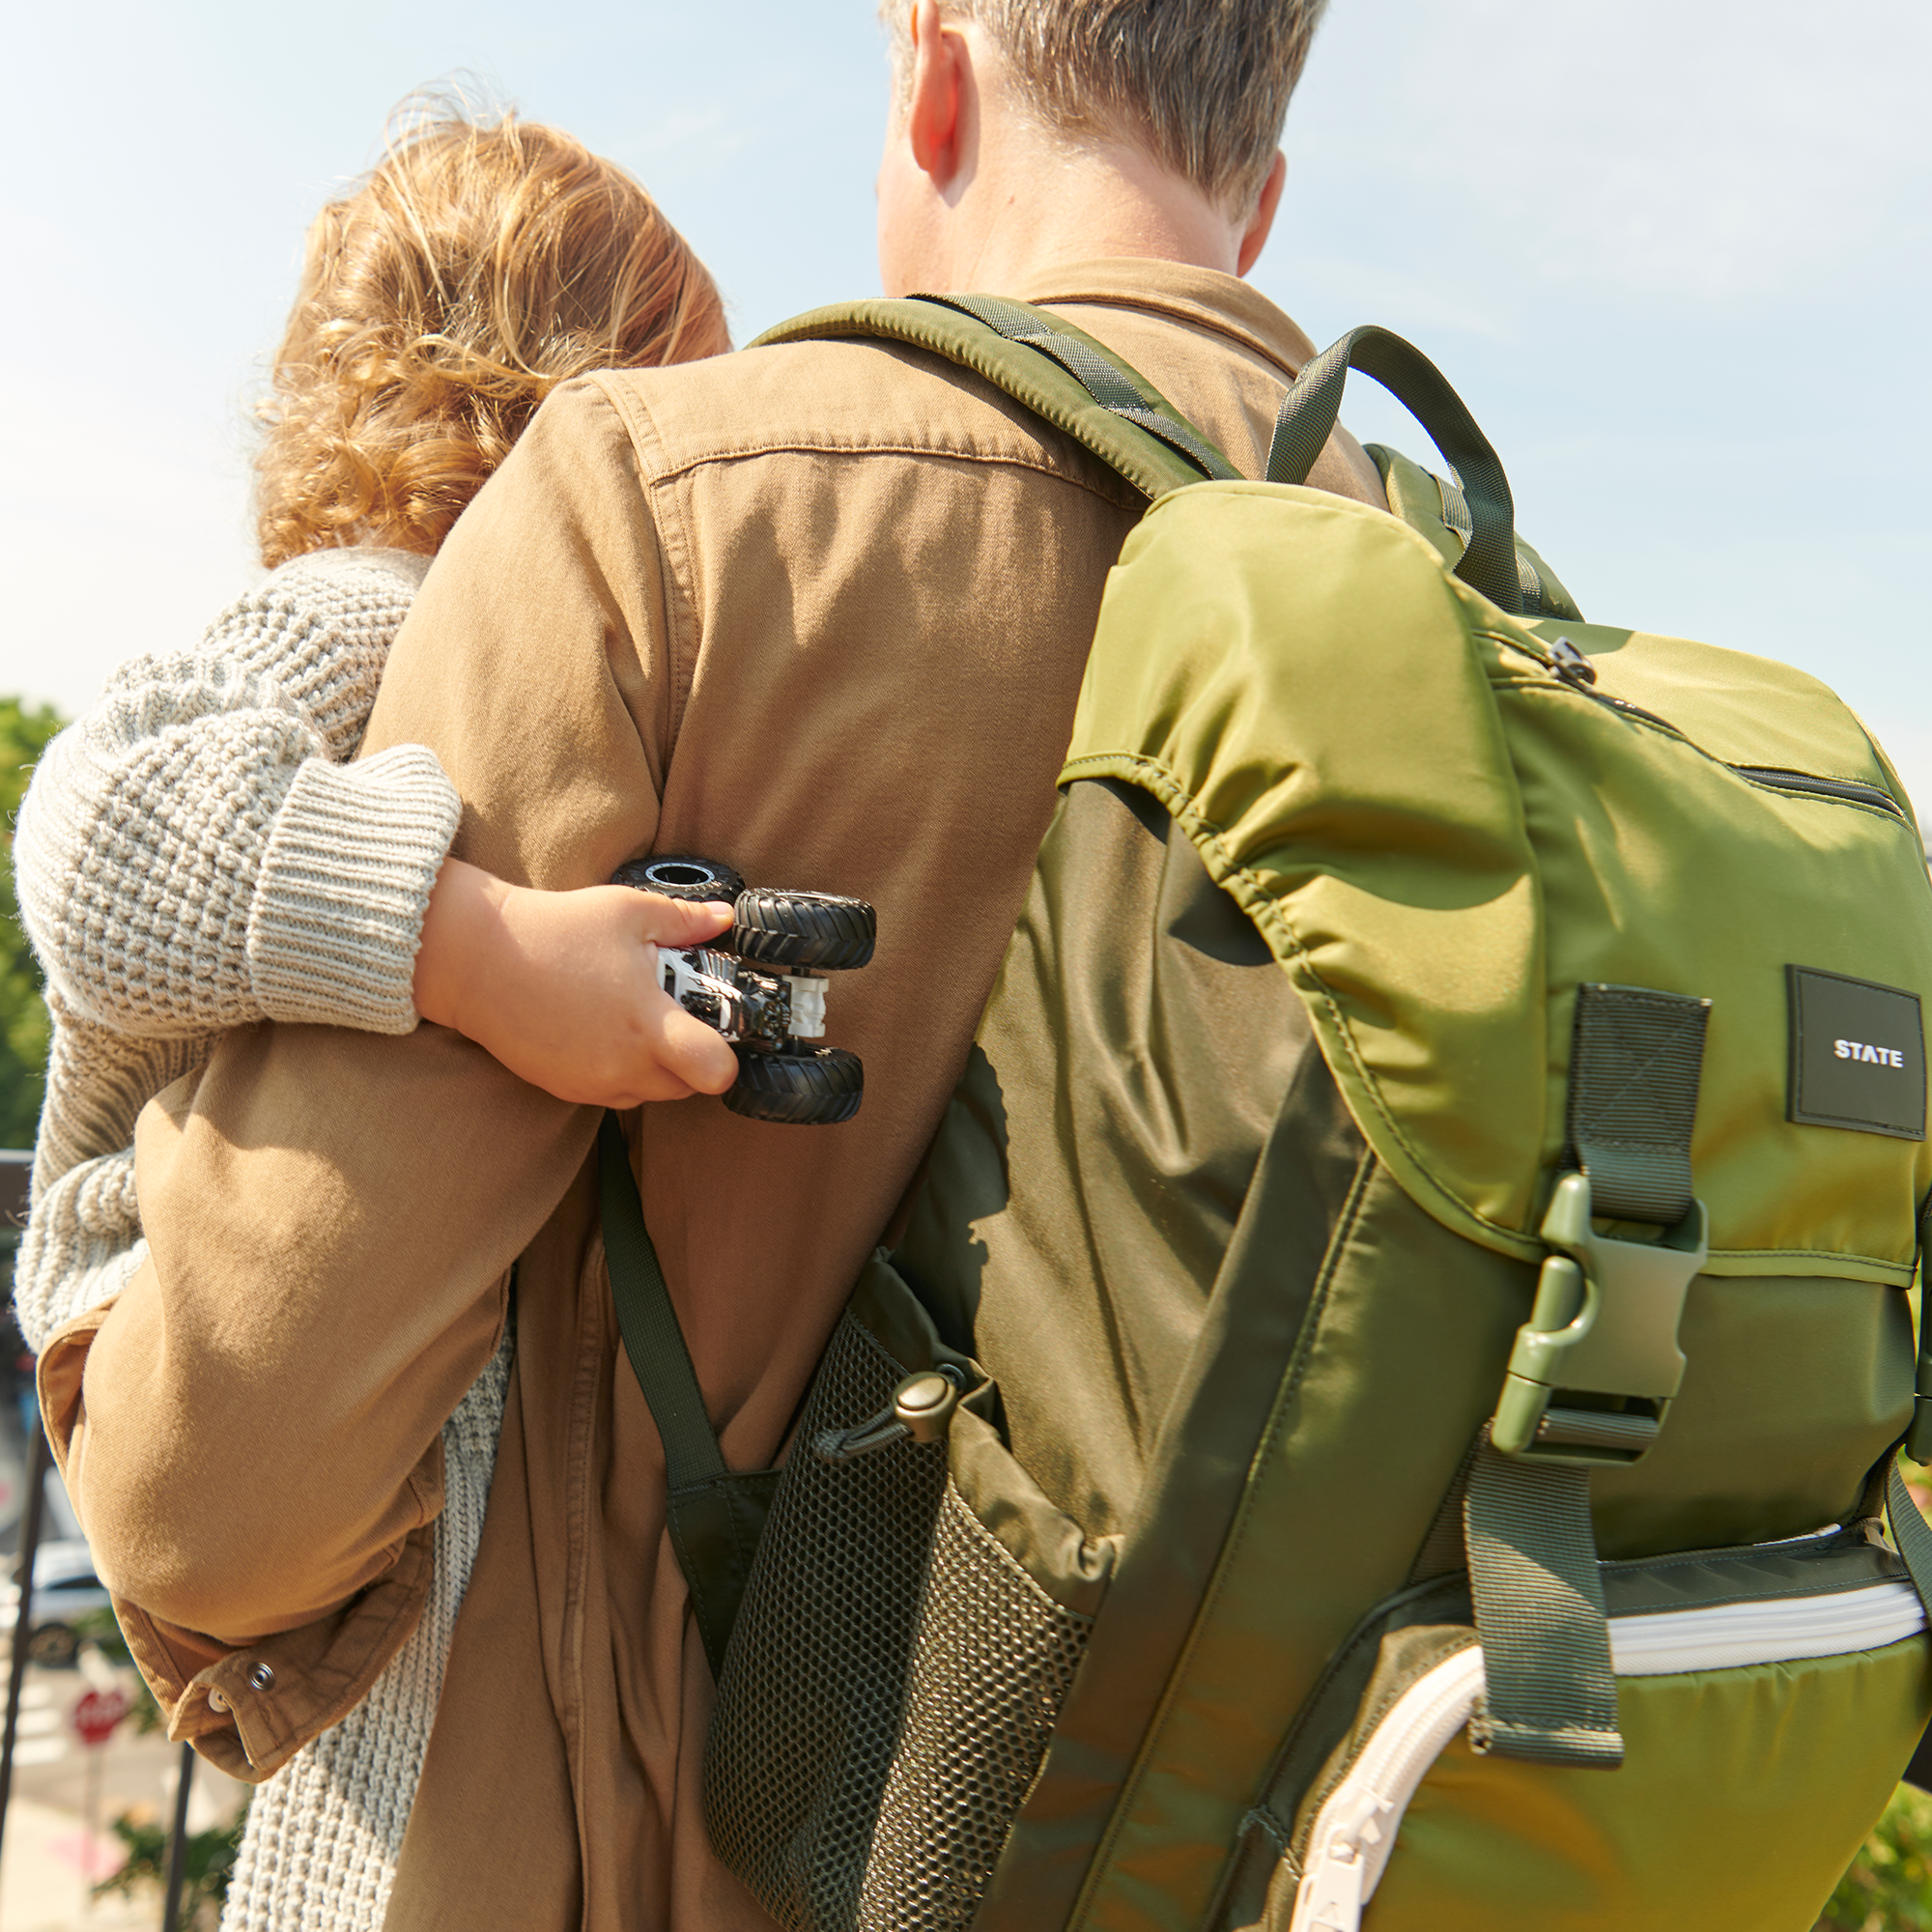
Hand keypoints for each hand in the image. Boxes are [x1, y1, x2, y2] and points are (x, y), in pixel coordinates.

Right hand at [412, 859, 739, 1106]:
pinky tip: (602, 1030)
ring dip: (656, 1066)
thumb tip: (723, 919)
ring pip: (649, 1093)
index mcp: (648, 1023)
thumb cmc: (554, 930)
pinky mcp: (565, 1088)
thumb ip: (685, 921)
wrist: (477, 958)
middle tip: (671, 1013)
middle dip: (691, 1055)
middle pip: (688, 1086)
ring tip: (632, 1017)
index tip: (717, 1028)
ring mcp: (592, 1082)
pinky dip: (619, 1071)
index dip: (727, 1056)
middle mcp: (623, 1065)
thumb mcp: (628, 911)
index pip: (716, 1071)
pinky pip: (611, 1093)